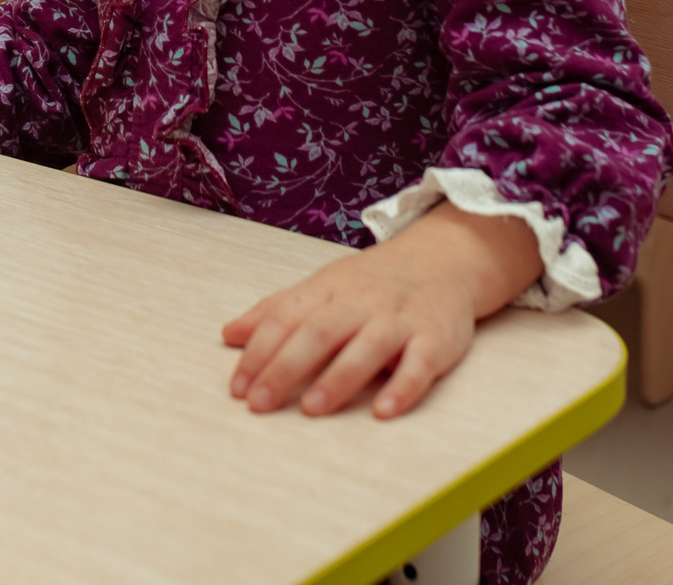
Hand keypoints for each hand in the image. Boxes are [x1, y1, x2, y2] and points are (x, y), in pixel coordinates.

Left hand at [221, 204, 543, 419]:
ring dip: (338, 379)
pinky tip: (384, 412)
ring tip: (311, 409)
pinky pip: (420, 365)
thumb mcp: (322, 287)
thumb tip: (229, 334)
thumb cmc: (372, 284)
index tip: (237, 387)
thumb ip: (277, 311)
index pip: (286, 319)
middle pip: (318, 333)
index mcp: (328, 290)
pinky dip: (403, 388)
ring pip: (366, 348)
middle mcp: (361, 304)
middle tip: (258, 403)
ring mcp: (399, 320)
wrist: (443, 261)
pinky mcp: (435, 339)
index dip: (259, 352)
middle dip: (285, 368)